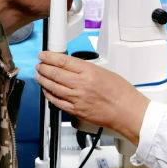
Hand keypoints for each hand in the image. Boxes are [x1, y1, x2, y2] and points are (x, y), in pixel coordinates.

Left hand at [35, 51, 149, 144]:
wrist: (127, 112)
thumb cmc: (121, 93)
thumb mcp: (104, 71)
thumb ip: (86, 69)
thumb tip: (72, 67)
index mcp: (89, 72)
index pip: (63, 61)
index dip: (49, 57)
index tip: (44, 55)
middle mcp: (81, 85)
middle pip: (55, 74)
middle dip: (44, 68)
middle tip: (39, 65)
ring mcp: (77, 99)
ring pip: (53, 88)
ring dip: (43, 81)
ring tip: (39, 76)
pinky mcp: (76, 111)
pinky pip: (57, 102)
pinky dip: (49, 95)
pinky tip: (46, 92)